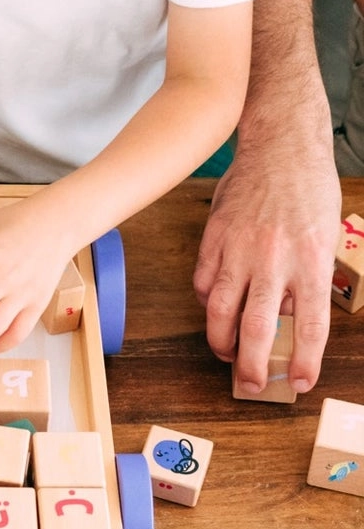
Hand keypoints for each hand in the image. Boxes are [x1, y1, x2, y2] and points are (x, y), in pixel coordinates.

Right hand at [193, 120, 338, 392]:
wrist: (281, 145)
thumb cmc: (309, 188)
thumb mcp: (324, 236)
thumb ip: (306, 276)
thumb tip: (287, 313)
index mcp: (312, 261)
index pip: (309, 326)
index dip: (303, 360)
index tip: (298, 381)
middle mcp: (274, 260)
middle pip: (257, 328)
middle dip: (252, 365)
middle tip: (250, 383)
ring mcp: (239, 249)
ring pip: (221, 311)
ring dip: (221, 341)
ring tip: (226, 355)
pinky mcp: (215, 238)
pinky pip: (204, 282)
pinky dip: (208, 302)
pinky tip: (215, 309)